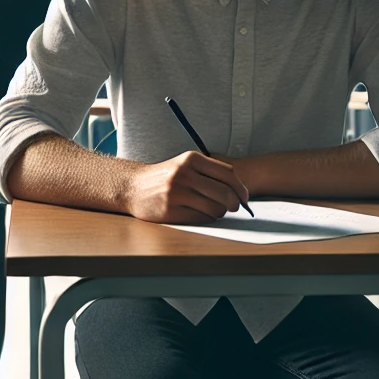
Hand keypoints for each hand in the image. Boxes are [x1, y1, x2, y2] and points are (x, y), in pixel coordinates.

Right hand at [125, 152, 249, 224]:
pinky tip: (199, 213)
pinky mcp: (171, 209)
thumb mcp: (185, 165)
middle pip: (225, 193)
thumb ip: (210, 172)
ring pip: (215, 208)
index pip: (228, 174)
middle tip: (233, 207)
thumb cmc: (165, 177)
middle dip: (234, 204)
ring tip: (211, 209)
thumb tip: (239, 190)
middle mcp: (184, 173)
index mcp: (191, 159)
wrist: (133, 187)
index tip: (245, 197)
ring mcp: (177, 192)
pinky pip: (202, 218)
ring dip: (219, 213)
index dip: (241, 188)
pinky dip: (206, 219)